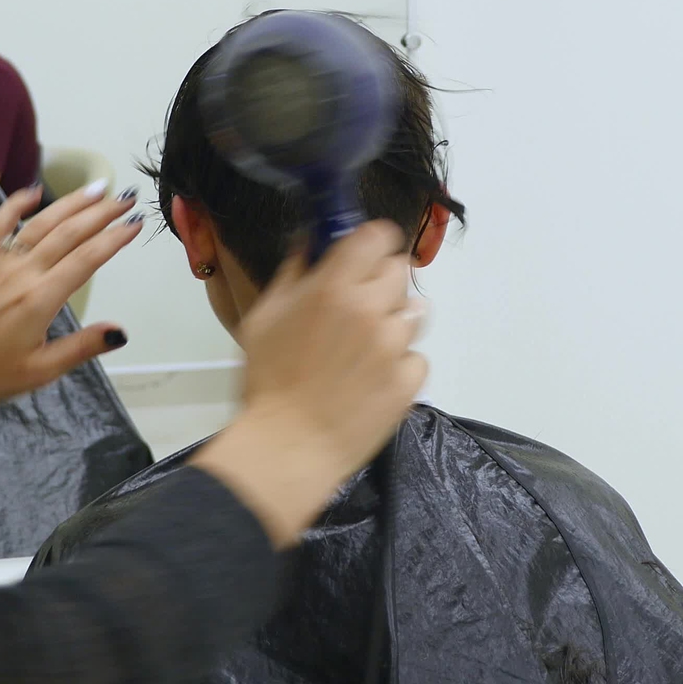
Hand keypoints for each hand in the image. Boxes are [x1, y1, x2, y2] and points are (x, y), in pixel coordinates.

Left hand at [0, 182, 144, 405]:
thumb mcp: (40, 370)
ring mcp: (2, 263)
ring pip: (41, 224)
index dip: (114, 239)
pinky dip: (16, 205)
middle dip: (101, 214)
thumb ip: (82, 347)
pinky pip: (0, 226)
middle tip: (127, 199)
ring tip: (97, 188)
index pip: (87, 260)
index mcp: (41, 299)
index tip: (135, 224)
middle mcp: (24, 273)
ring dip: (71, 203)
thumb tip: (120, 332)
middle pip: (69, 233)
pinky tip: (34, 191)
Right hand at [193, 223, 426, 547]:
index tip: (366, 255)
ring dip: (394, 323)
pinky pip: (417, 357)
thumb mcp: (264, 318)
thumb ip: (293, 273)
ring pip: (414, 313)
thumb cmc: (269, 383)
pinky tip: (373, 378)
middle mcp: (370, 310)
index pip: (378, 236)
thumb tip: (309, 242)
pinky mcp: (409, 381)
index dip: (375, 242)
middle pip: (400, 271)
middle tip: (360, 306)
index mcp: (333, 288)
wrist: (289, 447)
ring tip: (365, 347)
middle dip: (382, 282)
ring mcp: (394, 347)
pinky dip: (401, 364)